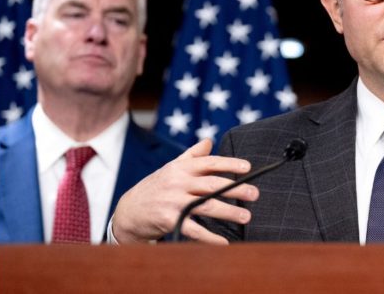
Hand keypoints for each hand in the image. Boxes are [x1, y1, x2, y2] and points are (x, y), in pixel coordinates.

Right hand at [111, 139, 259, 244]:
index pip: (209, 163)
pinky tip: (224, 242)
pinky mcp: (169, 220)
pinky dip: (210, 237)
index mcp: (181, 168)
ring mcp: (173, 202)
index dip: (229, 164)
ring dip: (229, 212)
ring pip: (206, 206)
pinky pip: (194, 230)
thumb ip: (192, 155)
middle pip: (212, 185)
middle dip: (236, 189)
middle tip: (255, 194)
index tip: (248, 167)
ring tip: (246, 216)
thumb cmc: (156, 187)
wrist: (128, 212)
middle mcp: (178, 183)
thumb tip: (209, 141)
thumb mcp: (171, 168)